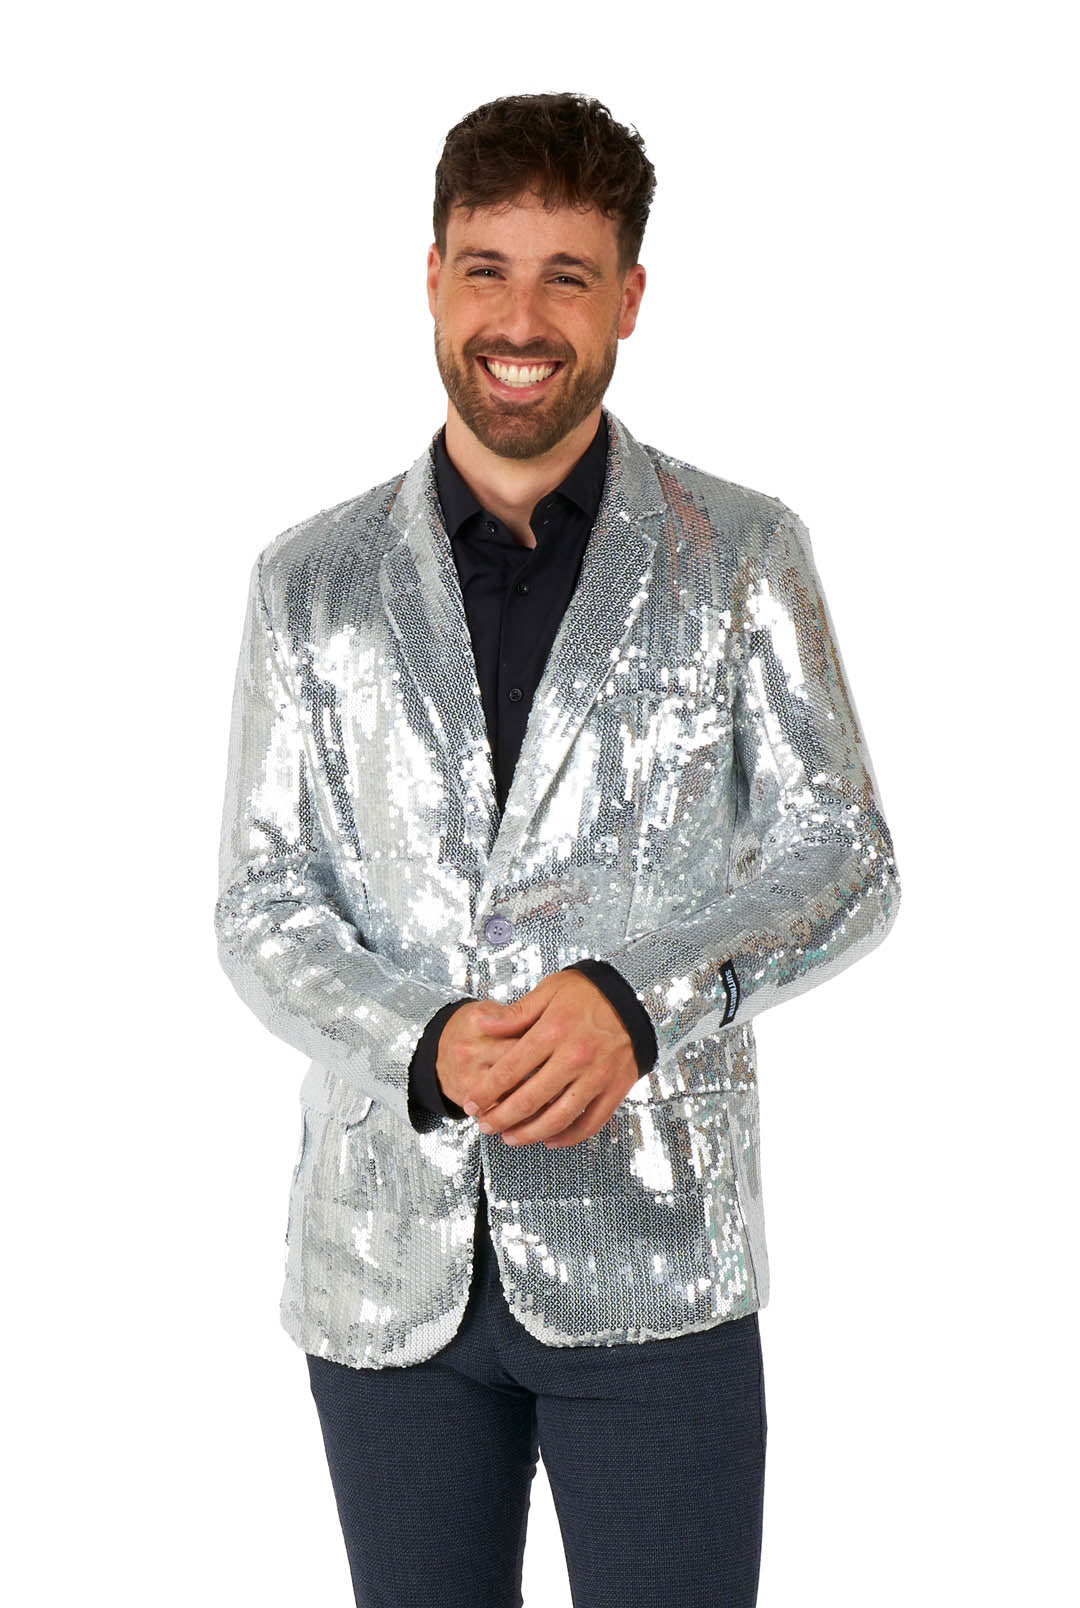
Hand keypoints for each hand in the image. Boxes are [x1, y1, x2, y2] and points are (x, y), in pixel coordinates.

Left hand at [439, 971, 641, 1147]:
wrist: (636, 999)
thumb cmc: (590, 993)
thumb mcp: (549, 991)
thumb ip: (516, 1013)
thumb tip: (483, 1025)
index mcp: (553, 1032)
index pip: (509, 1070)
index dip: (486, 1091)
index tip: (471, 1103)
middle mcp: (574, 1057)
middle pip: (529, 1099)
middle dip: (501, 1118)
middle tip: (484, 1126)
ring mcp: (597, 1076)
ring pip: (557, 1117)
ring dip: (530, 1133)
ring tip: (510, 1138)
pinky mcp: (615, 1089)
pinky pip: (590, 1123)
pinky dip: (569, 1137)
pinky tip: (550, 1140)